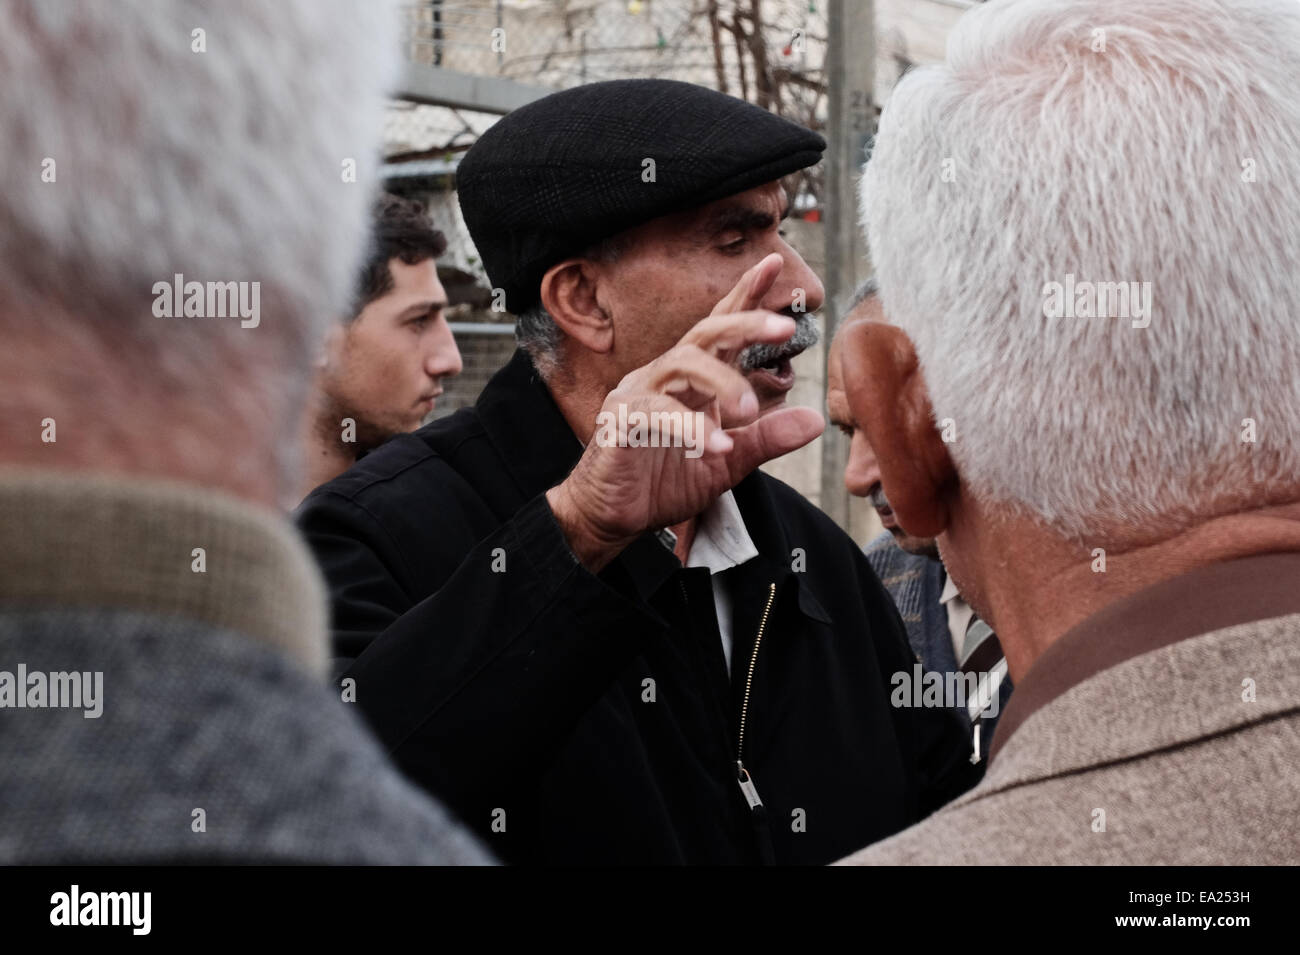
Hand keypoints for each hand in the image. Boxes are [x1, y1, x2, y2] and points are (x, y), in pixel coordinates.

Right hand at [547, 257, 823, 570]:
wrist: (613, 518)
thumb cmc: (663, 482)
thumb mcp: (727, 463)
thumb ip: (766, 439)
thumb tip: (816, 420)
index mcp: (691, 380)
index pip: (720, 330)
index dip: (745, 296)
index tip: (774, 264)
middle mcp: (664, 376)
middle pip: (704, 333)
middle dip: (745, 322)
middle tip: (786, 325)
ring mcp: (639, 394)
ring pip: (682, 364)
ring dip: (722, 381)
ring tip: (750, 408)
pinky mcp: (620, 421)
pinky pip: (657, 413)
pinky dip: (690, 428)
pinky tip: (717, 445)